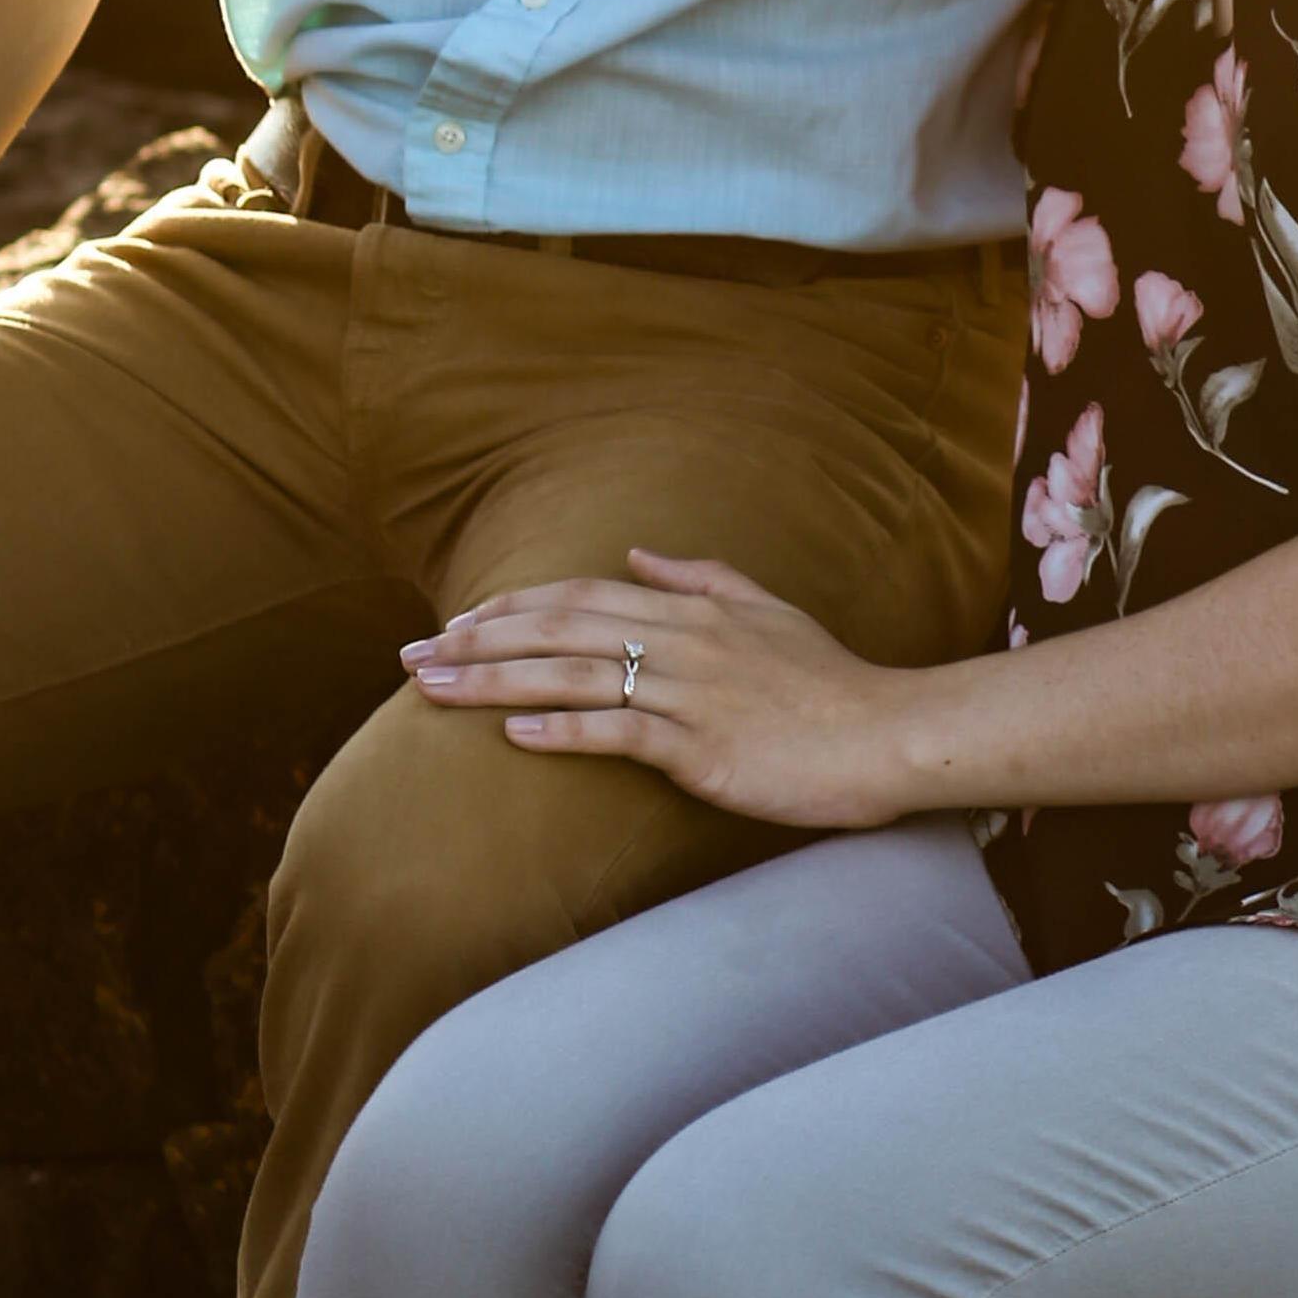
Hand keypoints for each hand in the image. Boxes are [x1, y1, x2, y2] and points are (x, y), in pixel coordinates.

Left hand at [403, 549, 919, 827]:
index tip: (457, 621)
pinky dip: (563, 730)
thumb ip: (701, 576)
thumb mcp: (767, 608)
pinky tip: (513, 735)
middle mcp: (682, 640)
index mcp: (691, 607)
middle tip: (412, 657)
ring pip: (573, 677)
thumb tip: (639, 551)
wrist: (886, 733)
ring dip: (494, 681)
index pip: (580, 594)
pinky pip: (620, 733)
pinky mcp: (702, 746)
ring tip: (432, 691)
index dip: (512, 605)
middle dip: (478, 639)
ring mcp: (690, 693)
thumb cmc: (829, 680)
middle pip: (559, 628)